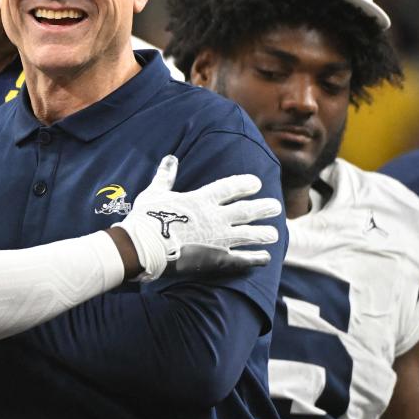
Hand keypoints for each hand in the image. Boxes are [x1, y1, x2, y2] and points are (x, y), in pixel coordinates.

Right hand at [114, 155, 279, 280]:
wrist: (143, 247)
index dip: (245, 184)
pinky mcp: (217, 259)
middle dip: (263, 208)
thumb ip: (165, 176)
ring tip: (275, 234)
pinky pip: (242, 259)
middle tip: (276, 206)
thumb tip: (170, 158)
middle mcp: (215, 218)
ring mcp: (219, 240)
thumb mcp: (154, 193)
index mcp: (201, 200)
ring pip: (249, 235)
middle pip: (247, 211)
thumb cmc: (146, 218)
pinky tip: (265, 258)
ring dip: (264, 234)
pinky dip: (255, 259)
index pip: (230, 188)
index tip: (256, 183)